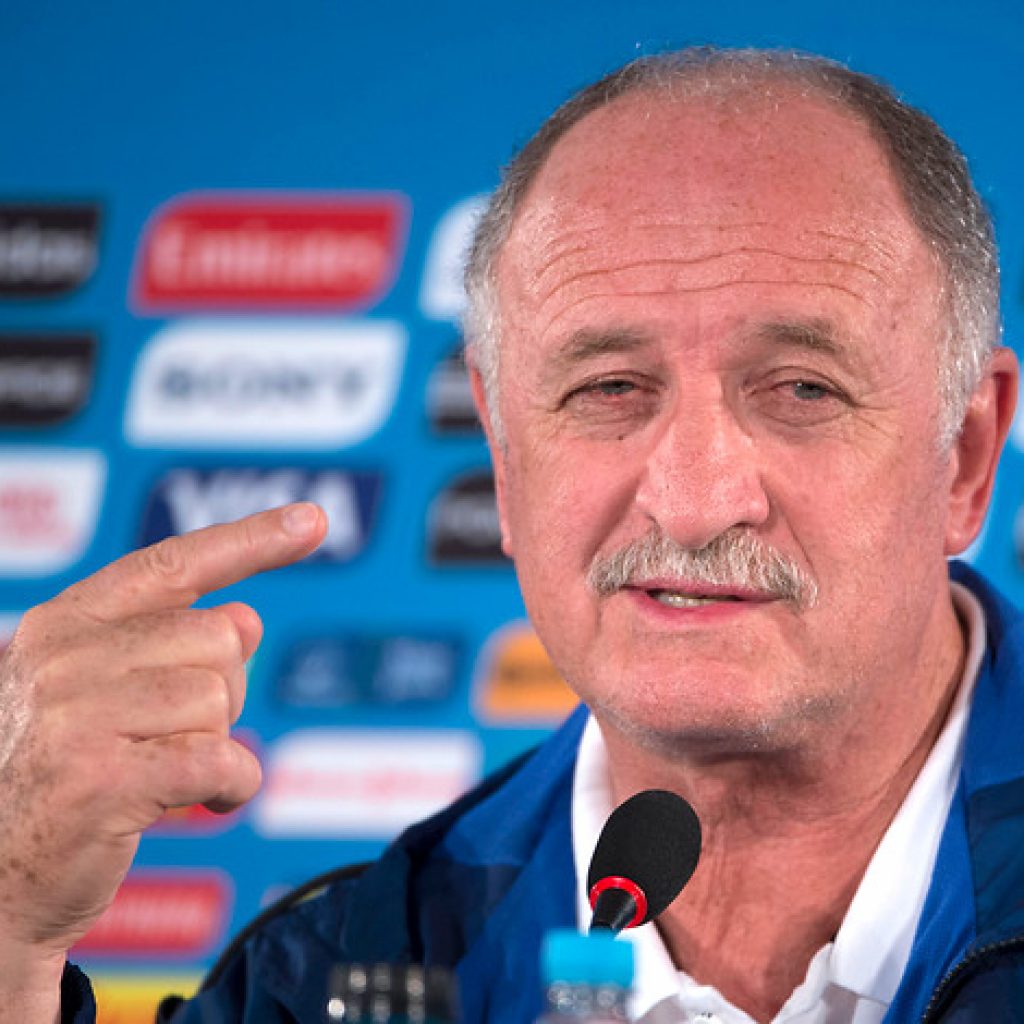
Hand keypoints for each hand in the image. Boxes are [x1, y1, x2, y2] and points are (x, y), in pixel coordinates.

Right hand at [0, 503, 325, 1013]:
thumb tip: (247, 619)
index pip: (173, 564)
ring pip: (220, 700)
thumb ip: (174, 643)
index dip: (250, 539)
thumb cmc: (68, 776)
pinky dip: (232, 786)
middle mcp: (64, 657)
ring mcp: (77, 715)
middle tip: (169, 737)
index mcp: (66, 623)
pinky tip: (202, 801)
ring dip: (216, 743)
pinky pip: (222, 760)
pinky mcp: (102, 778)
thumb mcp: (109, 693)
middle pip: (217, 639)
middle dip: (220, 693)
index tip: (312, 519)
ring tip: (164, 772)